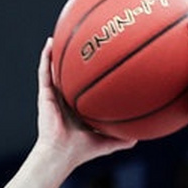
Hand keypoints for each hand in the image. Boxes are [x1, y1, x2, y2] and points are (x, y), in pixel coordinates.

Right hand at [35, 41, 136, 167]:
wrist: (61, 154)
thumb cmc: (82, 151)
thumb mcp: (108, 143)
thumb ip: (123, 139)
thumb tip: (142, 136)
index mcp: (78, 108)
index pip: (85, 87)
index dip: (91, 75)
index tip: (101, 60)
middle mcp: (66, 100)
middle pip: (71, 74)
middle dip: (76, 59)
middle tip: (86, 41)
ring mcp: (54, 96)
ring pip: (56, 69)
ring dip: (58, 51)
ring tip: (64, 33)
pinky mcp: (45, 95)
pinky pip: (45, 72)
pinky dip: (46, 56)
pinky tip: (51, 42)